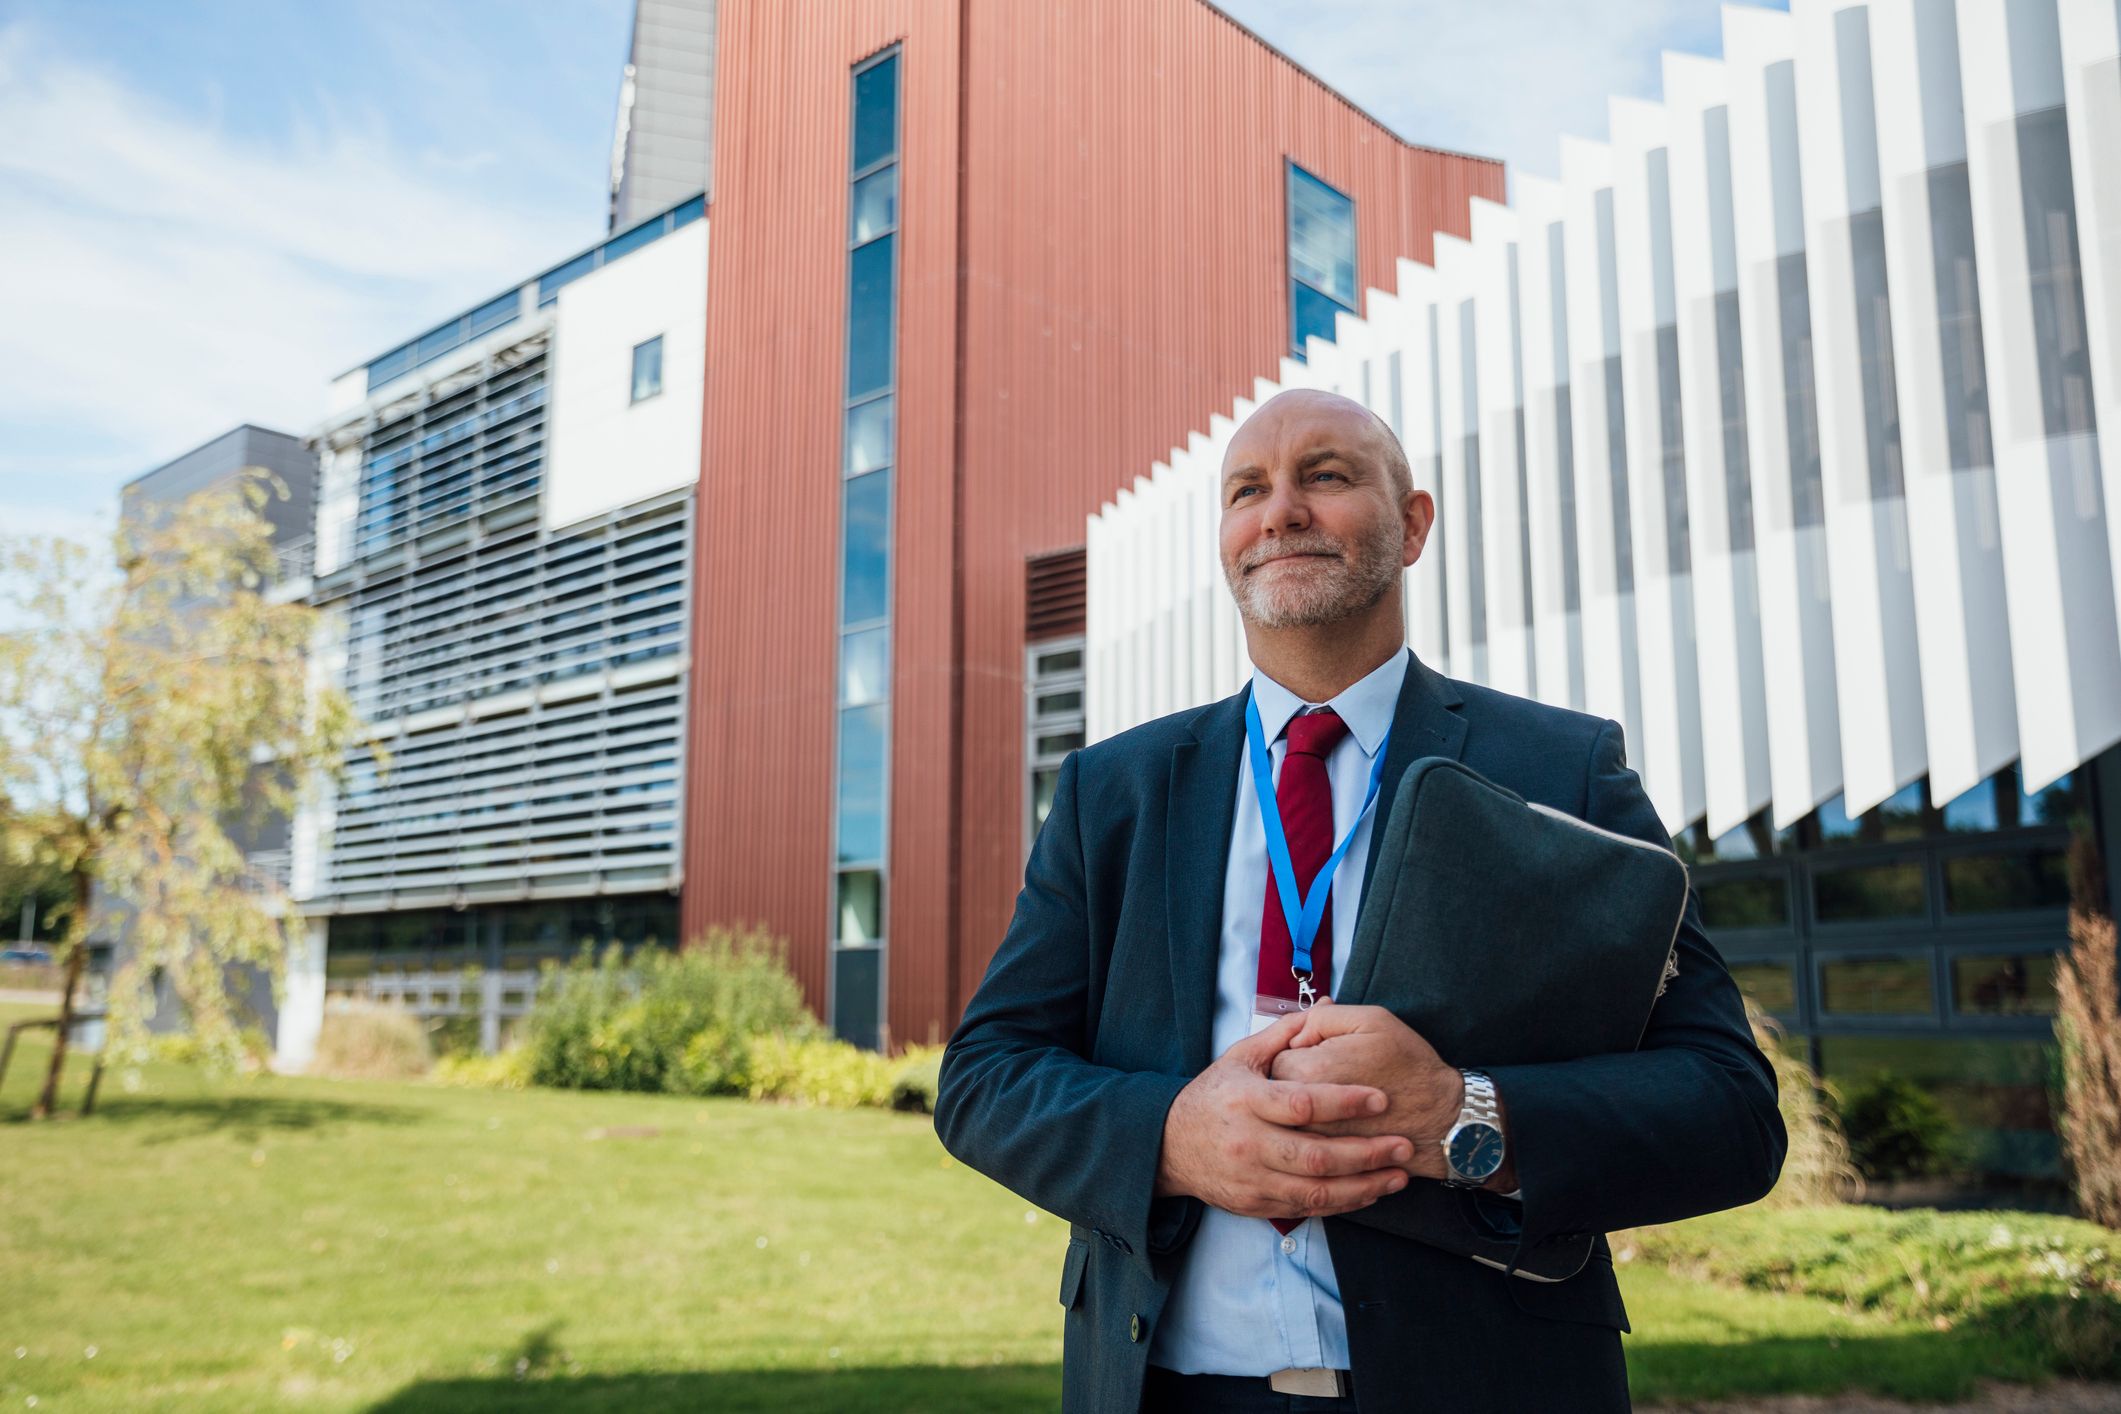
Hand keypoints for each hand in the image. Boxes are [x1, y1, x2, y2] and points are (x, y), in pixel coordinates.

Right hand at [1155, 1010, 1415, 1220]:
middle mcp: (1248, 1143)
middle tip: (1404, 1145)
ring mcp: (1252, 1178)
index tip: (1381, 1098)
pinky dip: (1342, 1203)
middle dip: (1366, 1153)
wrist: (1170, 1146)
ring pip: (1316, 1191)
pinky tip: (1369, 1191)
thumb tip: (1320, 1008)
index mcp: (1246, 1101)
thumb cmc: (1212, 1096)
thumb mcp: (1239, 1058)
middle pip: (1316, 1156)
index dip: (1344, 1102)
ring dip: (1363, 1186)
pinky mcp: (1256, 1204)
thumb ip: (1281, 1036)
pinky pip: (1307, 1208)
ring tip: (1398, 1175)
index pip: (1301, 1104)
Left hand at [1270, 1002, 1512, 1188]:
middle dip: (1295, 1082)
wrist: (1443, 1119)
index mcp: (1306, 1071)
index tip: (1321, 1051)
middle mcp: (1302, 1112)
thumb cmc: (1410, 1065)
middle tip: (1328, 1077)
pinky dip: (1315, 1138)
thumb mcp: (1371, 1020)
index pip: (1275, 1057)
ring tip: (1333, 1104)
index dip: (1298, 1050)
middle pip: (1276, 1093)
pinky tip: (1338, 1127)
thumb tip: (1296, 1032)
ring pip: (1287, 1123)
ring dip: (1302, 1113)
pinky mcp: (1326, 1166)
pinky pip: (1304, 1148)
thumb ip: (1323, 1018)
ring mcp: (1313, 1143)